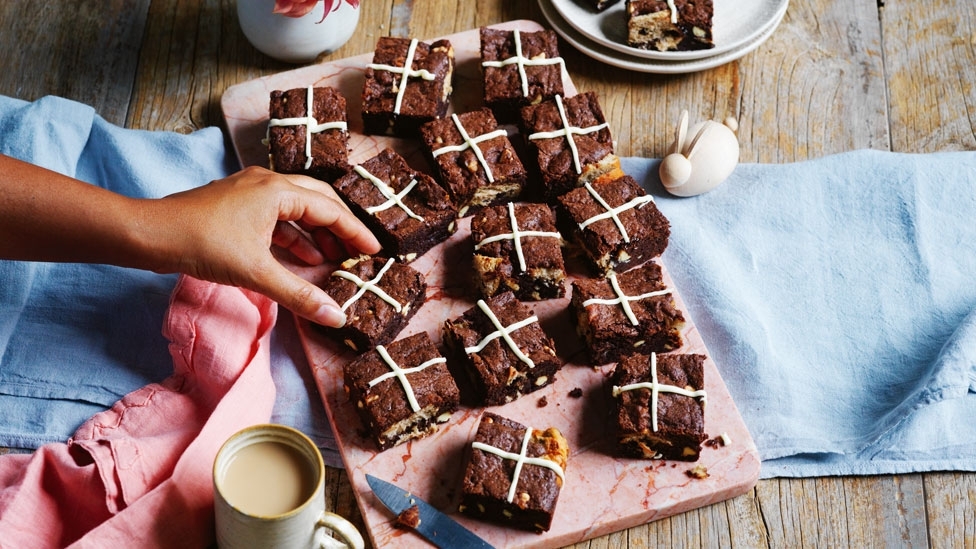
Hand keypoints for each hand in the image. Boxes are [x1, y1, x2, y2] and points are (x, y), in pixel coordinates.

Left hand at [145, 166, 379, 326]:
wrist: (150, 234)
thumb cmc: (202, 244)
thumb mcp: (257, 273)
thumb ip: (300, 295)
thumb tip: (336, 317)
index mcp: (278, 190)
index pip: (330, 210)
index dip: (355, 232)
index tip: (375, 250)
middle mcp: (267, 182)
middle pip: (318, 200)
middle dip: (339, 227)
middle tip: (356, 252)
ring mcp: (250, 190)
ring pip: (296, 208)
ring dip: (315, 233)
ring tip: (331, 260)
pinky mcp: (237, 203)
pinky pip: (277, 216)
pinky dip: (293, 235)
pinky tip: (300, 258)